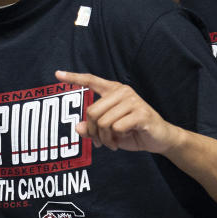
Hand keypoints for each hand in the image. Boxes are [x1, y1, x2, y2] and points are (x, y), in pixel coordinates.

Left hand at [56, 70, 181, 153]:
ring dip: (105, 138)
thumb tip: (78, 127)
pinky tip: (124, 138)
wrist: (159, 139)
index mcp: (113, 91)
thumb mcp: (107, 132)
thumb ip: (92, 128)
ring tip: (112, 142)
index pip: (91, 80)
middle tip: (100, 142)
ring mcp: (133, 101)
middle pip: (92, 112)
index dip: (73, 78)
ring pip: (103, 122)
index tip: (57, 74)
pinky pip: (116, 127)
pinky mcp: (141, 114)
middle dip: (94, 132)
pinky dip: (116, 138)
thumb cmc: (131, 131)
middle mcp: (122, 92)